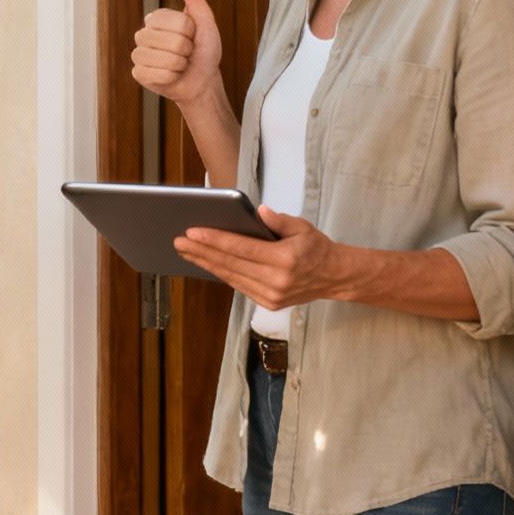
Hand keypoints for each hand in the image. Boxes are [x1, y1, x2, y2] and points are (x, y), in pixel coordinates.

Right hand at [131, 0, 223, 103]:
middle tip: (187, 53)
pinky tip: (171, 76)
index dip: (191, 31)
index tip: (192, 36)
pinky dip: (172, 78)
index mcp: (156, 18)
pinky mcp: (139, 74)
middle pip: (172, 41)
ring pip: (165, 59)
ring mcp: (139, 55)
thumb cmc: (204, 48)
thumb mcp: (203, 18)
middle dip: (187, 50)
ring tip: (180, 64)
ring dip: (180, 65)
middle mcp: (143, 34)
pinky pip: (157, 75)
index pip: (176, 22)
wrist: (203, 80)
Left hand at [173, 205, 351, 309]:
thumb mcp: (302, 227)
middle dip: (201, 251)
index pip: (240, 248)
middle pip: (230, 264)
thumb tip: (258, 211)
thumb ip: (279, 220)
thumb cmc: (316, 248)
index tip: (192, 232)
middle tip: (179, 241)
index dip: (214, 240)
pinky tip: (206, 263)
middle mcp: (276, 281)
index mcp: (284, 260)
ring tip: (187, 251)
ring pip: (230, 277)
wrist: (335, 277)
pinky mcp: (268, 302)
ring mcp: (271, 295)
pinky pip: (238, 285)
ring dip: (206, 264)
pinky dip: (221, 273)